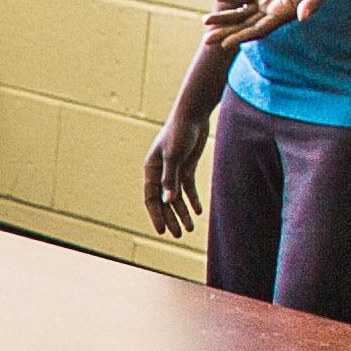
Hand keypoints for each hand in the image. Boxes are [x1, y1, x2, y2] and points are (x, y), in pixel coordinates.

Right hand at [143, 119, 211, 239]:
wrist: (193, 114)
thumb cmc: (179, 133)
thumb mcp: (174, 156)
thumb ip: (171, 179)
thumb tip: (168, 201)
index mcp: (151, 169)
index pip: (151, 198)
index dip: (156, 215)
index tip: (162, 231)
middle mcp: (160, 172)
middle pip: (164, 201)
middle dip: (170, 218)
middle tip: (178, 235)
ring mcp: (174, 170)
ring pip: (176, 197)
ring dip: (182, 213)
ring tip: (190, 229)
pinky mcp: (186, 167)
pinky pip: (188, 188)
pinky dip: (192, 200)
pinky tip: (199, 211)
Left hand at [209, 0, 343, 50]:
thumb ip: (312, 3)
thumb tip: (304, 16)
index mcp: (283, 15)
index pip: (257, 30)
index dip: (240, 37)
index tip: (223, 44)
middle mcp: (274, 12)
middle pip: (245, 25)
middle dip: (225, 31)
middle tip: (205, 40)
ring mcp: (269, 1)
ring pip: (242, 12)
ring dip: (224, 17)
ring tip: (204, 21)